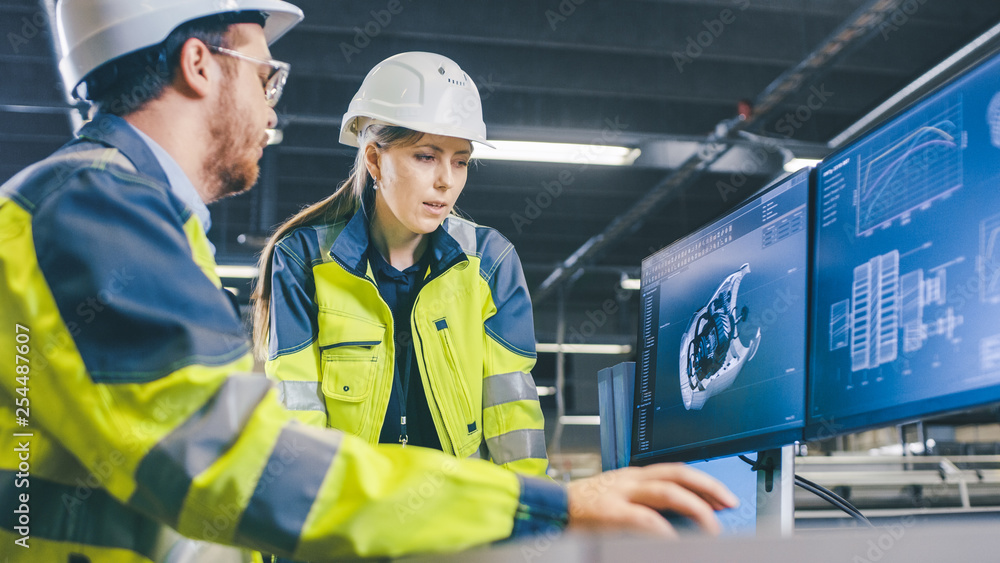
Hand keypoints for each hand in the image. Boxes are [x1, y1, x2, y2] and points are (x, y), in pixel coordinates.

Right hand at [565, 464, 738, 537]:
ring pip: (666, 491)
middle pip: (677, 475)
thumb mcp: (617, 501)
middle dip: (708, 489)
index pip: (677, 472)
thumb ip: (645, 507)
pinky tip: (675, 539)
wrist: (547, 509)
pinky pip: (643, 518)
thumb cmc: (582, 512)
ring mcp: (619, 493)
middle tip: (729, 505)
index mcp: (633, 477)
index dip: (704, 483)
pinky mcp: (608, 512)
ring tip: (711, 525)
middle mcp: (630, 480)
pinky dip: (663, 529)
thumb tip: (681, 522)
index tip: (724, 498)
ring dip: (695, 508)